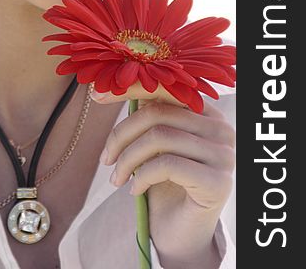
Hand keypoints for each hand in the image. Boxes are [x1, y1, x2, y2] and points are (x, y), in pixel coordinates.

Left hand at [92, 81, 234, 268]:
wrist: (183, 234)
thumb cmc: (166, 185)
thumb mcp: (155, 143)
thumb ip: (147, 115)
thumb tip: (110, 87)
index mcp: (207, 112)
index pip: (165, 88)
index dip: (129, 89)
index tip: (97, 96)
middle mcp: (222, 128)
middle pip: (158, 112)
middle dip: (122, 134)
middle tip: (106, 158)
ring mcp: (224, 154)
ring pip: (160, 136)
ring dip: (128, 158)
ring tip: (117, 177)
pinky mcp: (218, 182)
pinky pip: (168, 165)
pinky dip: (142, 176)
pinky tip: (134, 189)